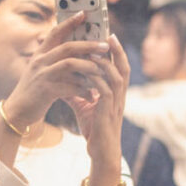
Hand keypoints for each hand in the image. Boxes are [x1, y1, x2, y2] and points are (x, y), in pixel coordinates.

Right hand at [0, 13, 110, 131]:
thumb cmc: (34, 91)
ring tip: (101, 71)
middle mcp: (40, 61)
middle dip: (89, 45)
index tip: (83, 13)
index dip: (69, 22)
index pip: (55, 32)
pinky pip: (71, 86)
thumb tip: (81, 53)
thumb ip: (56, 61)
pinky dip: (84, 89)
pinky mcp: (47, 90)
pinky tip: (91, 94)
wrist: (18, 111)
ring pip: (71, 64)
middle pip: (68, 47)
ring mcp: (43, 75)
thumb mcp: (41, 71)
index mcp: (40, 54)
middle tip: (105, 46)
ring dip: (89, 67)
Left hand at [67, 34, 130, 185]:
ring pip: (116, 76)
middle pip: (123, 67)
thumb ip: (76, 92)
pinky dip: (97, 79)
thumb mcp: (83, 106)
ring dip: (105, 62)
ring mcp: (115, 104)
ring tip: (93, 49)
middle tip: (109, 33)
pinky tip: (87, 71)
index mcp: (115, 92)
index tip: (109, 34)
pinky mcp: (108, 112)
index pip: (119, 67)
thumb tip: (62, 80)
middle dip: (117, 50)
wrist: (100, 151)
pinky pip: (105, 91)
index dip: (116, 51)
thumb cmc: (94, 129)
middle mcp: (119, 95)